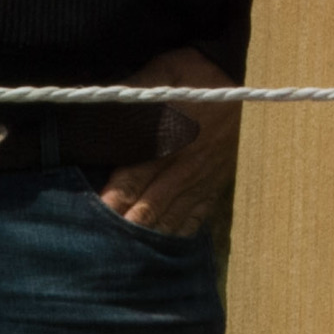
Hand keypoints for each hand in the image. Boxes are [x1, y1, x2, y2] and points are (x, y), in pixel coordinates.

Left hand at [96, 46, 242, 236]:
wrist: (237, 77)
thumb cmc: (192, 73)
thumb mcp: (160, 73)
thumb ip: (133, 92)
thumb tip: (100, 106)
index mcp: (166, 138)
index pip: (133, 178)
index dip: (114, 201)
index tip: (96, 221)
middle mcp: (183, 164)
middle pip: (150, 205)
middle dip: (128, 228)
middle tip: (105, 251)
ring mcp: (202, 176)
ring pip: (172, 215)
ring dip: (151, 237)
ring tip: (130, 260)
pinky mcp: (216, 181)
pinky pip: (198, 213)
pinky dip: (181, 232)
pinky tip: (166, 248)